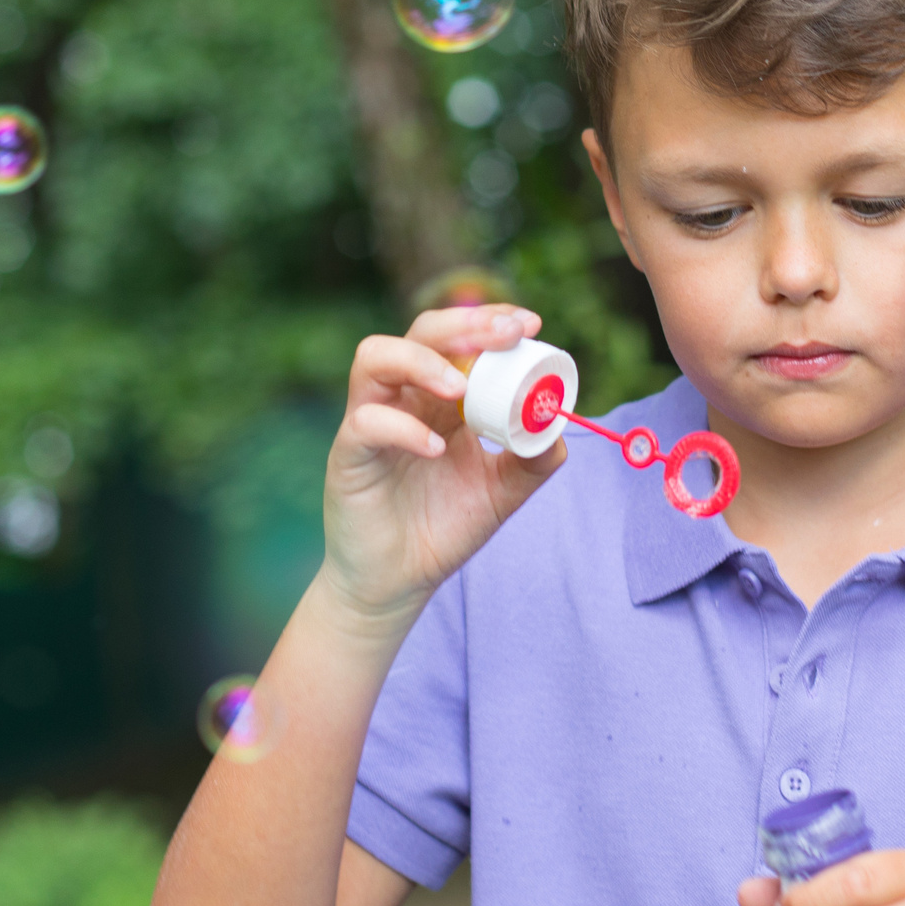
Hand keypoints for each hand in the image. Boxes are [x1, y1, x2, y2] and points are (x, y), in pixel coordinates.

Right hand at [320, 303, 567, 623]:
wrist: (399, 583)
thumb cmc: (443, 529)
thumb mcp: (502, 492)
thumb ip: (532, 460)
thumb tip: (556, 427)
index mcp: (441, 399)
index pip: (460, 339)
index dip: (491, 322)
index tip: (529, 324)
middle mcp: (404, 399)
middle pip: (420, 332)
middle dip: (464, 325)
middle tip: (505, 335)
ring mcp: (371, 421)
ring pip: (375, 358)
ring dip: (422, 361)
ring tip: (460, 388)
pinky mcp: (347, 455)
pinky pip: (367, 423)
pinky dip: (403, 428)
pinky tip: (437, 450)